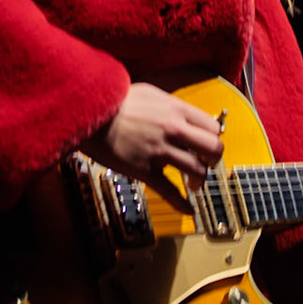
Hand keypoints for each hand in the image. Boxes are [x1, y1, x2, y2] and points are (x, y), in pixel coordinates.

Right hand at [78, 83, 223, 213]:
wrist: (89, 111)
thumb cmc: (114, 99)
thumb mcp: (149, 93)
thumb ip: (168, 105)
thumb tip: (180, 113)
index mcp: (176, 109)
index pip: (213, 126)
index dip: (213, 137)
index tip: (206, 144)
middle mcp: (173, 130)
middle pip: (214, 148)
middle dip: (213, 159)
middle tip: (206, 163)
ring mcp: (160, 151)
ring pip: (197, 170)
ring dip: (199, 180)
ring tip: (193, 183)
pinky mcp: (144, 170)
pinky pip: (170, 191)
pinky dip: (182, 204)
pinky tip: (189, 210)